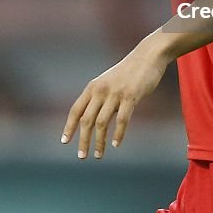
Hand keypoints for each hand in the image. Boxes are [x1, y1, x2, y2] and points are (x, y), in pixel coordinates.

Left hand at [60, 37, 168, 159]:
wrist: (147, 56)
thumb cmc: (128, 72)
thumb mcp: (109, 83)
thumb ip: (101, 100)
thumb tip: (96, 122)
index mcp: (93, 87)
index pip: (76, 110)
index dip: (69, 127)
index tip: (64, 142)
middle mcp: (100, 90)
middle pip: (86, 120)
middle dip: (82, 140)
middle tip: (82, 156)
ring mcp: (115, 93)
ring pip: (102, 123)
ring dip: (99, 142)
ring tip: (99, 154)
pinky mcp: (130, 96)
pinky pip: (122, 120)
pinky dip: (118, 134)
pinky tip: (115, 144)